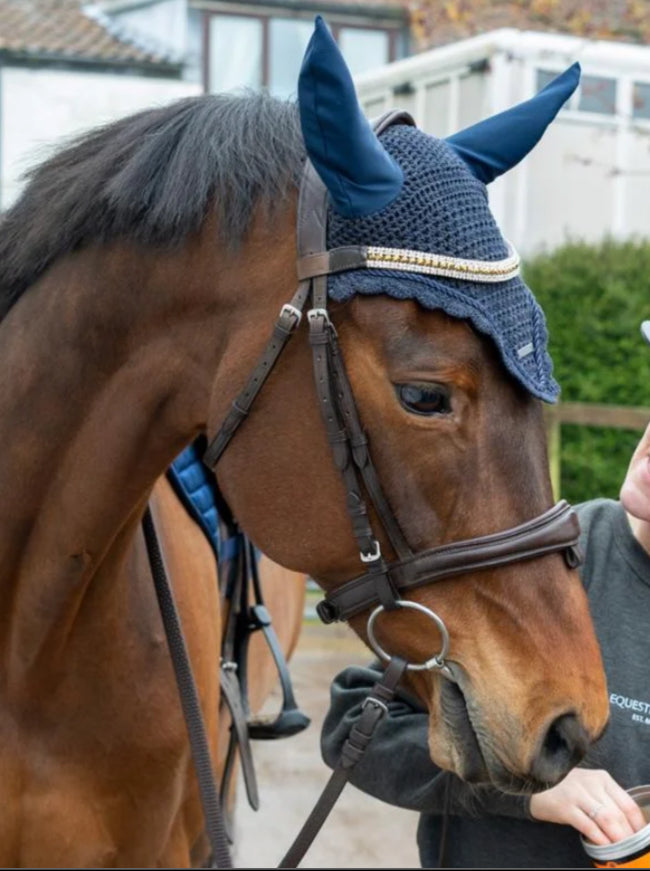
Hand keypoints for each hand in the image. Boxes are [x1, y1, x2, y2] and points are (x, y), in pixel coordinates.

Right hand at [529, 768, 645, 845]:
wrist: (535, 784)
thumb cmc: (567, 789)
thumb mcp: (590, 787)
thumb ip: (608, 800)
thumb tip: (629, 826)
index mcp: (602, 778)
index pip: (628, 804)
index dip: (638, 825)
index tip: (640, 838)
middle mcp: (591, 783)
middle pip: (618, 814)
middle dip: (628, 836)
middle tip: (632, 849)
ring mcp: (577, 794)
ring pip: (607, 820)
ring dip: (617, 838)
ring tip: (621, 850)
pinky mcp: (564, 806)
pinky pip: (588, 825)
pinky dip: (599, 838)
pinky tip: (604, 846)